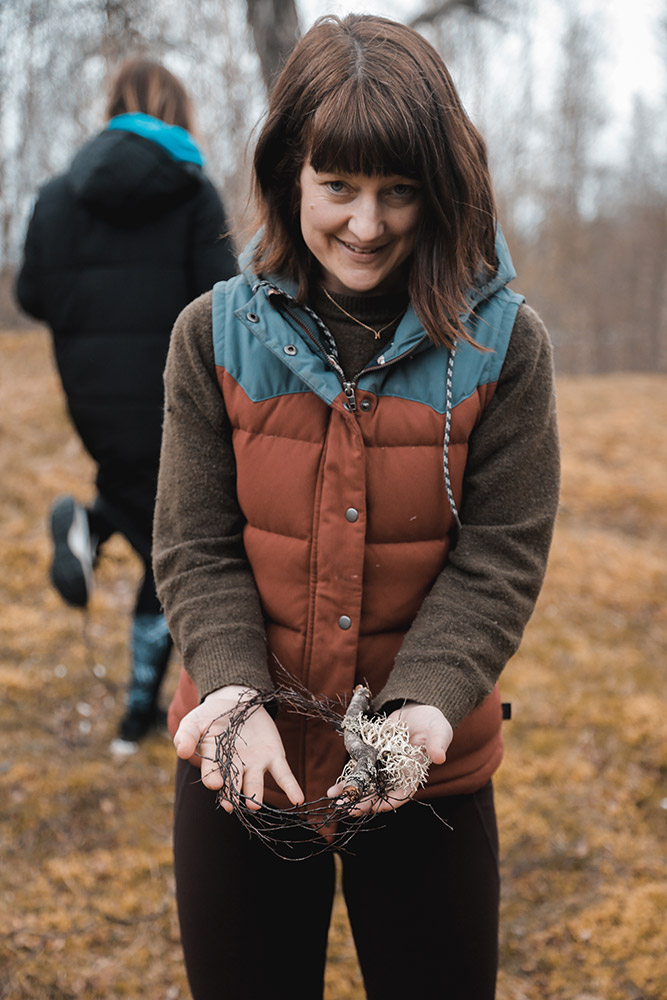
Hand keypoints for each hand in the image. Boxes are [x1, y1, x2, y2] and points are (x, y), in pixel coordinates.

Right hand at [173, 685, 303, 812]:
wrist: (237, 701)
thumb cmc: (211, 716)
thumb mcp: (195, 721)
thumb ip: (187, 735)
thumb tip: (180, 751)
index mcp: (214, 763)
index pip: (212, 773)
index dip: (213, 778)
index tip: (214, 782)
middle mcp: (235, 769)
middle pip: (233, 784)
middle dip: (232, 794)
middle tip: (232, 805)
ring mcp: (255, 765)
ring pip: (256, 783)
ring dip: (256, 794)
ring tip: (255, 804)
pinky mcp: (274, 757)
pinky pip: (284, 775)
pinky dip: (291, 788)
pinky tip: (298, 799)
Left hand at [327, 702, 452, 815]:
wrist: (416, 711)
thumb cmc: (432, 723)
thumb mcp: (439, 729)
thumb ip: (438, 742)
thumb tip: (440, 757)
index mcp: (413, 773)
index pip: (403, 792)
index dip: (391, 800)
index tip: (378, 806)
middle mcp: (396, 774)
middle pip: (380, 792)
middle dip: (365, 802)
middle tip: (350, 809)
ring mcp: (381, 766)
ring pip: (366, 785)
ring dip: (352, 794)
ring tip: (337, 801)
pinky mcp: (370, 756)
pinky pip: (357, 771)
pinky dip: (346, 780)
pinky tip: (334, 789)